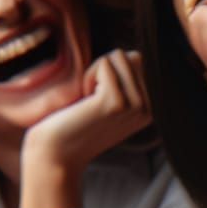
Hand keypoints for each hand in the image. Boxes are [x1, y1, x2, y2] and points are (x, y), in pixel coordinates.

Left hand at [19, 49, 150, 207]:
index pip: (138, 61)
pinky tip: (84, 103)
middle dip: (105, 70)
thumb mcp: (110, 100)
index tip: (100, 100)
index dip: (111, 72)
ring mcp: (135, 106)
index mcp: (150, 108)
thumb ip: (126, 79)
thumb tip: (135, 54)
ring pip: (118, 56)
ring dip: (95, 73)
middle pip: (130, 56)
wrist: (56, 153)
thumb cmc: (76, 122)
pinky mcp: (116, 102)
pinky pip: (104, 64)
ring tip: (89, 102)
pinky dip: (88, 77)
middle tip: (92, 100)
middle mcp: (148, 108)